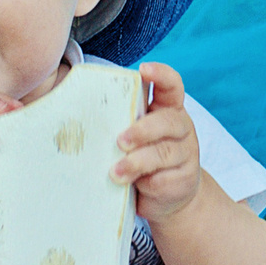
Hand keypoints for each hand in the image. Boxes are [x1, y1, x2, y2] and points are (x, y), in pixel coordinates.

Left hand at [114, 62, 202, 224]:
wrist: (166, 196)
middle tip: (120, 141)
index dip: (161, 74)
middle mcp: (181, 127)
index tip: (143, 69)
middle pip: (168, 121)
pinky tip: (132, 186)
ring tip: (116, 172)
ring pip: (164, 152)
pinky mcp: (184, 179)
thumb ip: (120, 121)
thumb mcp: (132, 134)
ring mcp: (186, 153)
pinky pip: (164, 178)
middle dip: (143, 130)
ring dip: (137, 161)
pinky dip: (145, 182)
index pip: (171, 85)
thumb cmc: (140, 155)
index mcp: (167, 108)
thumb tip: (79, 114)